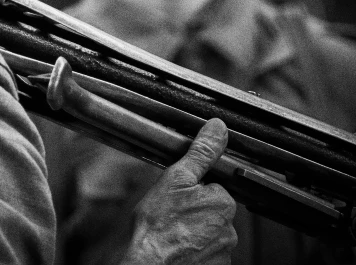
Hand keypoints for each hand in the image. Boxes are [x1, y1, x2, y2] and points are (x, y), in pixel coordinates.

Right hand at [120, 119, 237, 264]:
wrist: (148, 262)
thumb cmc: (157, 226)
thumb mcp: (175, 178)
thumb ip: (200, 153)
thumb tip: (217, 128)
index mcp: (223, 202)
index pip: (214, 188)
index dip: (193, 190)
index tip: (178, 196)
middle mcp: (229, 229)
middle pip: (212, 211)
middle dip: (195, 211)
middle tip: (171, 213)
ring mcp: (223, 251)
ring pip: (209, 233)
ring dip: (194, 231)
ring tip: (171, 231)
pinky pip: (207, 253)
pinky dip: (194, 249)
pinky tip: (177, 246)